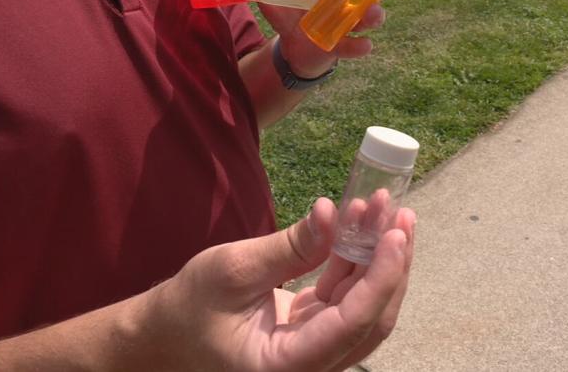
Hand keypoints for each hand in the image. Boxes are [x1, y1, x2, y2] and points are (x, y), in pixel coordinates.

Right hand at [141, 198, 415, 370]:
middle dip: (392, 266)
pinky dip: (354, 263)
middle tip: (402, 216)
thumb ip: (290, 248)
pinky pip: (344, 298)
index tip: (396, 235)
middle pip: (372, 319)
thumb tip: (334, 213)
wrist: (166, 335)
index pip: (354, 323)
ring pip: (364, 308)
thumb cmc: (188, 309)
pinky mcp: (311, 331)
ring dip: (378, 260)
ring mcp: (314, 350)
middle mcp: (311, 367)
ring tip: (388, 212)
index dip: (381, 277)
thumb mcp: (234, 270)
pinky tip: (359, 225)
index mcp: (289, 366)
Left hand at [258, 0, 386, 78]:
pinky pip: (358, 46)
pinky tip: (363, 45)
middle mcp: (344, 0)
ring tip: (370, 16)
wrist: (295, 49)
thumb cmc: (291, 15)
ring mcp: (348, 23)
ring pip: (369, 16)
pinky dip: (361, 46)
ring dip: (372, 15)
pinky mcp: (345, 45)